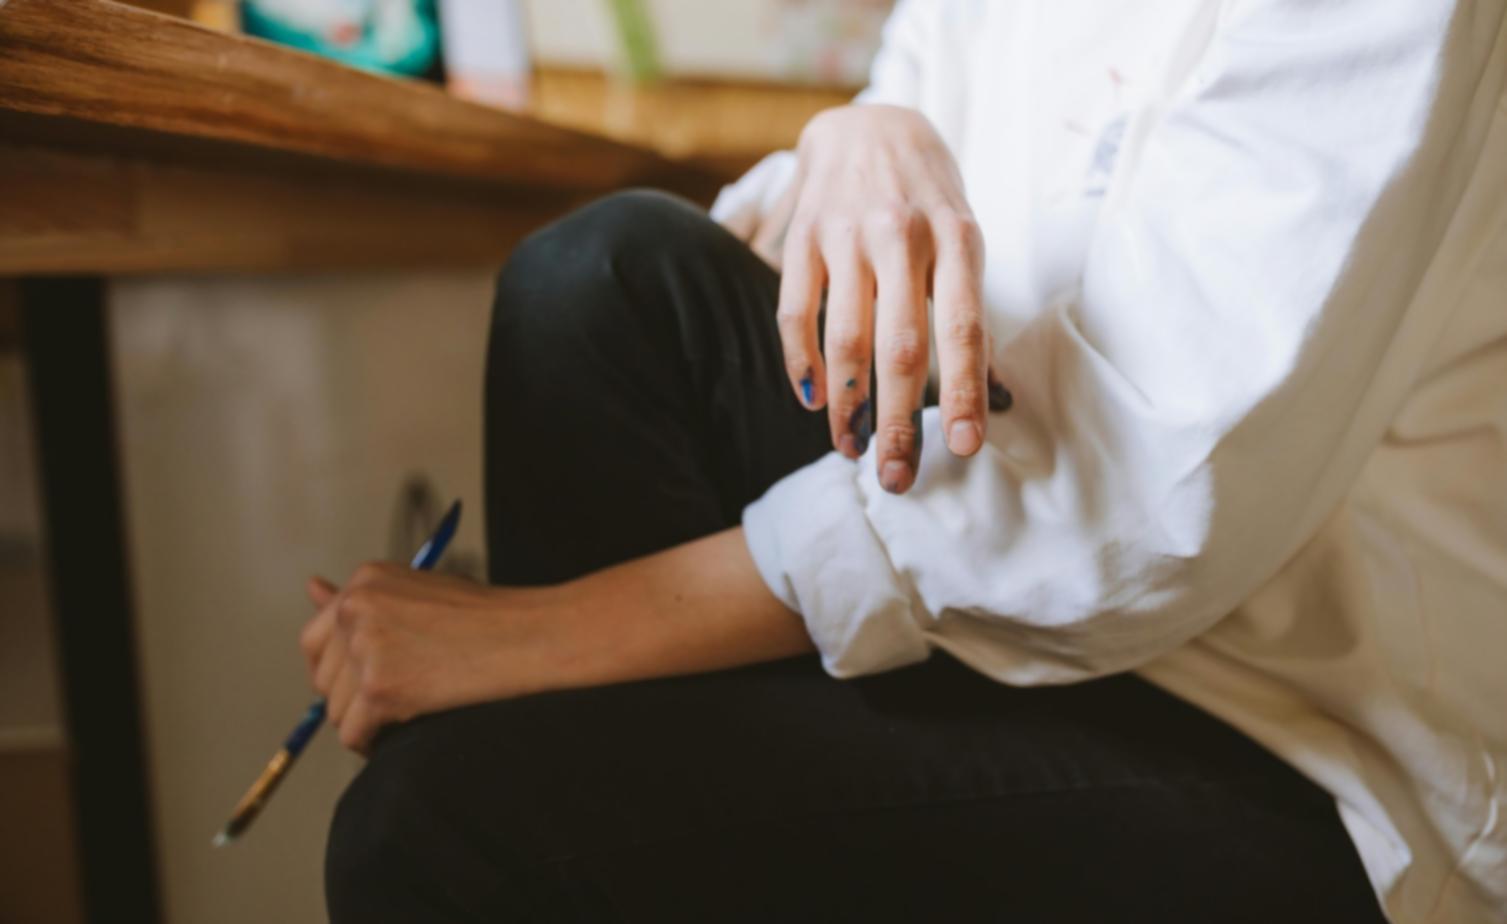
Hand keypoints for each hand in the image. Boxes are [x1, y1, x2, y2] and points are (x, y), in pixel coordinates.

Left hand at [298, 564, 548, 752]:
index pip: (315, 637)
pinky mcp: (379, 687)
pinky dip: (373, 742)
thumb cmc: (485, 617)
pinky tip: (403, 730)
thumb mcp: (418, 593)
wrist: (528, 636)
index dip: (335, 671)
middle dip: (353, 699)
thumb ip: (366, 600)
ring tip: (408, 712)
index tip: (359, 685)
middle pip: (323, 678)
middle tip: (397, 700)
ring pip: (337, 711)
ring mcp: (365, 647)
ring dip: (367, 722)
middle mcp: (356, 608)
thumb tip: (311, 588)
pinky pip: (353, 733)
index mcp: (364, 581)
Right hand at [775, 104, 990, 493]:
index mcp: (957, 237)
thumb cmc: (927, 196)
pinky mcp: (803, 234)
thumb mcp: (963, 237)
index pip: (964, 327)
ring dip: (847, 406)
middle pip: (900, 346)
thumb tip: (992, 397)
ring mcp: (847, 233)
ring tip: (851, 449)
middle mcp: (903, 234)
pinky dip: (803, 364)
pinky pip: (796, 313)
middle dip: (899, 422)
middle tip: (897, 478)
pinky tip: (814, 401)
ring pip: (844, 338)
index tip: (964, 447)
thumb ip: (969, 311)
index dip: (964, 391)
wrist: (868, 122)